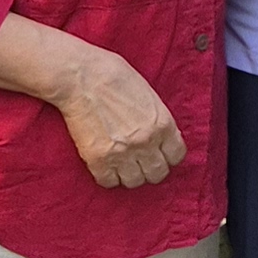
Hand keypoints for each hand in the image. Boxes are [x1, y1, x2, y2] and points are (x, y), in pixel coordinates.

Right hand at [51, 44, 185, 190]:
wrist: (80, 76)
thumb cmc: (113, 76)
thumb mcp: (148, 95)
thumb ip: (157, 120)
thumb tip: (161, 138)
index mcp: (162, 123)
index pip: (177, 156)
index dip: (167, 156)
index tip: (158, 153)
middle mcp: (147, 142)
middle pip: (158, 174)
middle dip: (149, 168)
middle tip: (139, 161)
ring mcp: (123, 153)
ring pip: (134, 182)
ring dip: (128, 174)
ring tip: (120, 163)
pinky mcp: (98, 159)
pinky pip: (108, 182)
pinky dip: (106, 176)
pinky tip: (104, 164)